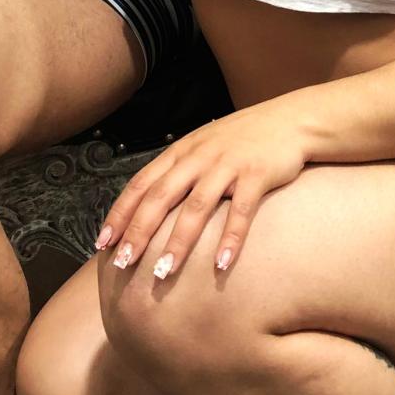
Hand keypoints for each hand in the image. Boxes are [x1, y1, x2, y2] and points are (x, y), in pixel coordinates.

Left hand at [94, 99, 308, 279]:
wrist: (290, 121)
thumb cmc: (243, 140)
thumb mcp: (204, 147)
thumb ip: (179, 171)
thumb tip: (149, 207)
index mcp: (182, 152)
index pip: (141, 183)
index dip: (121, 213)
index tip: (103, 243)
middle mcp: (199, 157)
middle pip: (161, 196)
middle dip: (139, 231)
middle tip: (123, 263)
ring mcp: (228, 165)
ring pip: (196, 206)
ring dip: (178, 241)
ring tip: (163, 273)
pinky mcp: (257, 175)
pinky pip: (240, 210)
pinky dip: (230, 238)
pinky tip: (221, 264)